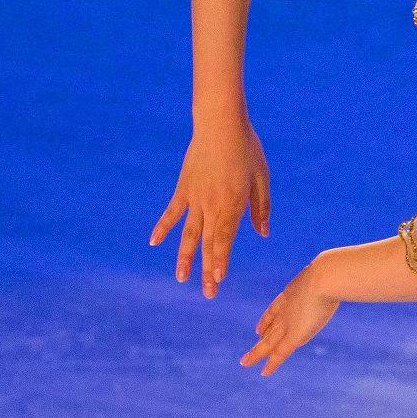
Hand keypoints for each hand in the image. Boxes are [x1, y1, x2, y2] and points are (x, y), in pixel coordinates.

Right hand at [152, 115, 269, 297]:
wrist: (220, 123)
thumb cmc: (247, 149)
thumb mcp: (262, 177)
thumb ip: (261, 207)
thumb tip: (262, 234)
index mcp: (234, 204)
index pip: (226, 239)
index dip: (221, 260)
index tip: (218, 279)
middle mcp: (212, 205)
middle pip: (208, 243)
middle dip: (208, 269)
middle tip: (207, 293)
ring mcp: (195, 198)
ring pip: (188, 233)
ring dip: (185, 256)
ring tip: (181, 278)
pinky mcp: (184, 188)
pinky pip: (172, 211)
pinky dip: (162, 227)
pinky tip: (153, 243)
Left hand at [242, 256, 339, 375]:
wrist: (326, 278)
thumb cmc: (333, 273)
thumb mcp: (329, 273)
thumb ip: (335, 276)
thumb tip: (349, 272)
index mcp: (292, 294)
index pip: (275, 310)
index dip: (266, 320)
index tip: (259, 329)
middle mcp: (286, 310)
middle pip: (269, 327)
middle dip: (261, 337)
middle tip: (251, 345)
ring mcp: (288, 323)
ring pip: (268, 342)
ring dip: (256, 353)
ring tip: (246, 362)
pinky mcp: (294, 336)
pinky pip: (279, 353)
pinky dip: (271, 364)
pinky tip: (264, 372)